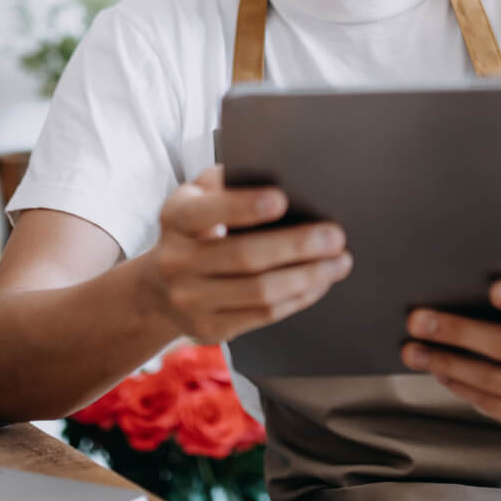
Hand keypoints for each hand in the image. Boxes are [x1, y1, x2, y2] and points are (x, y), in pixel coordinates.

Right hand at [139, 165, 353, 344]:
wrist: (160, 287)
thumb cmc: (196, 228)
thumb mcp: (199, 196)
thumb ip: (228, 181)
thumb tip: (282, 171)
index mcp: (175, 217)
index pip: (208, 211)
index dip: (244, 206)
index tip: (283, 199)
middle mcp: (176, 261)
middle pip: (244, 256)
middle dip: (296, 246)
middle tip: (335, 236)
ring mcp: (190, 300)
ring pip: (259, 292)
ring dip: (307, 276)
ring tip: (339, 262)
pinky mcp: (210, 329)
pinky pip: (263, 315)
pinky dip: (298, 298)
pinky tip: (320, 283)